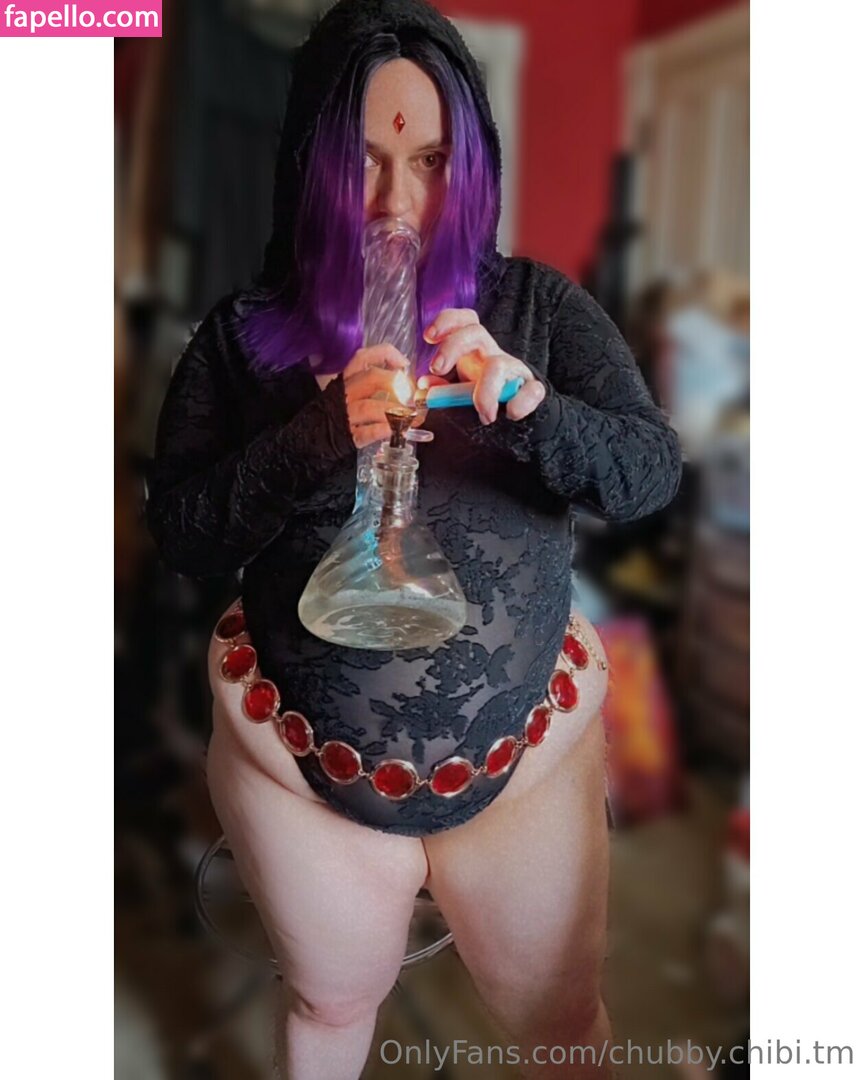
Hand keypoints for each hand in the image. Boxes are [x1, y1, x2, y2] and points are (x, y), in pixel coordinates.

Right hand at [342, 345, 408, 447]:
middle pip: (372, 378)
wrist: (309, 440)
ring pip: (370, 406)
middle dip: (397, 385)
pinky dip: (382, 431)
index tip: (404, 363)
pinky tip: (395, 431)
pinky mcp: (346, 437)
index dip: (386, 355)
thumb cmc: (334, 415)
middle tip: (412, 396)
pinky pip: (365, 433)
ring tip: (411, 417)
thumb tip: (404, 384)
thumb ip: (370, 386)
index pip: (363, 358)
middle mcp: (344, 394)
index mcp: (345, 380)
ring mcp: (344, 416)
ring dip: (395, 411)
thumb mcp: (346, 394)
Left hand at [423, 309, 545, 424]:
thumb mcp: (457, 393)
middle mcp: (492, 355)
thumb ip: (441, 390)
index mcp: (472, 351)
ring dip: (486, 390)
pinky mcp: (532, 389)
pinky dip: (521, 402)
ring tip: (483, 414)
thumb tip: (424, 387)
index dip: (446, 322)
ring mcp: (513, 371)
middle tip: (437, 369)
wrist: (515, 414)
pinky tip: (511, 414)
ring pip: (500, 365)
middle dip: (452, 347)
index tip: (428, 337)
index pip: (462, 322)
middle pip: (475, 333)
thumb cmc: (482, 400)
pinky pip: (531, 390)